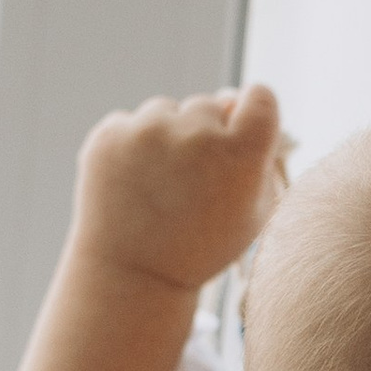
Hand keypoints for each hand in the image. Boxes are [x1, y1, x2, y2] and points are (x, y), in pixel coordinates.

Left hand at [72, 84, 287, 295]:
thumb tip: (239, 99)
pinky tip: (134, 185)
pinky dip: (132, 146)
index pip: (260, 96)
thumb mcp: (254, 213)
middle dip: (205, 133)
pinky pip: (131, 122)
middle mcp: (196, 133)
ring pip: (166, 111)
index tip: (243, 128)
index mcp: (241, 154)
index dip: (253, 111)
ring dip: (167, 137)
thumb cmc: (204, 245)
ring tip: (160, 186)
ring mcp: (148, 130)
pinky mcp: (110, 134)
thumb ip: (259, 156)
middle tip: (193, 181)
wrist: (135, 274)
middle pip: (210, 104)